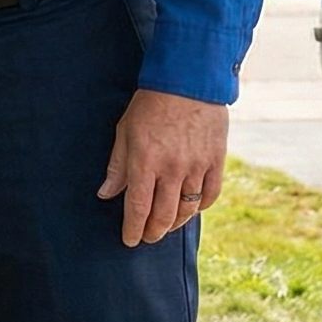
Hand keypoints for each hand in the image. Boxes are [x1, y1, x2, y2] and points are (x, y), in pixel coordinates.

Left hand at [95, 89, 227, 246]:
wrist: (188, 81)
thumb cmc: (150, 105)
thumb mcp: (125, 131)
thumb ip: (117, 166)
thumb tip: (106, 194)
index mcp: (145, 161)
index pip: (137, 208)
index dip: (132, 229)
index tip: (129, 240)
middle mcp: (172, 168)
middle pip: (163, 215)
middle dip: (152, 232)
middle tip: (147, 237)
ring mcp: (197, 166)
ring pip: (187, 209)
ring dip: (175, 224)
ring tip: (166, 227)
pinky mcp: (216, 160)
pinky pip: (210, 195)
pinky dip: (200, 207)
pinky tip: (190, 209)